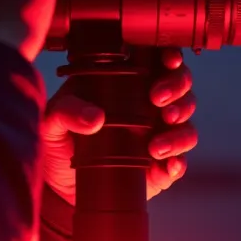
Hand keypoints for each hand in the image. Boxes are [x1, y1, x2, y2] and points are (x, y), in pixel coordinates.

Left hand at [41, 47, 198, 202]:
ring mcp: (158, 136)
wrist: (61, 184)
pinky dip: (178, 164)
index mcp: (125, 84)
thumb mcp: (53, 120)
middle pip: (182, 87)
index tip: (168, 60)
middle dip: (178, 89)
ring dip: (179, 132)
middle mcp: (148, 106)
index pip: (156, 61)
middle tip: (158, 99)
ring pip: (186, 125)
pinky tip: (168, 167)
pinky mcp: (160, 167)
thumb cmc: (59, 140)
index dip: (170, 55)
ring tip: (155, 146)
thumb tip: (94, 118)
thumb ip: (67, 110)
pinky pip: (179, 163)